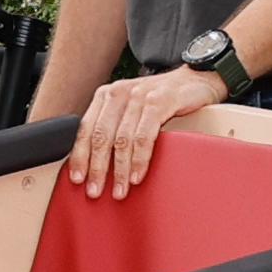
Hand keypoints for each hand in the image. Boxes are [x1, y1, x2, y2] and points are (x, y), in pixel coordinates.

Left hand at [69, 61, 228, 197]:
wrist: (195, 80)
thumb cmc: (160, 100)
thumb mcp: (130, 109)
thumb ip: (113, 127)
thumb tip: (94, 162)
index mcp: (107, 96)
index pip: (86, 129)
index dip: (79, 156)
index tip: (76, 178)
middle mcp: (119, 93)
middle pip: (101, 136)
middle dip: (97, 168)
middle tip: (95, 191)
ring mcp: (139, 96)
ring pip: (122, 139)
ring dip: (119, 169)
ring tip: (120, 190)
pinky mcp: (159, 102)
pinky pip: (144, 136)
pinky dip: (139, 159)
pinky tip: (137, 175)